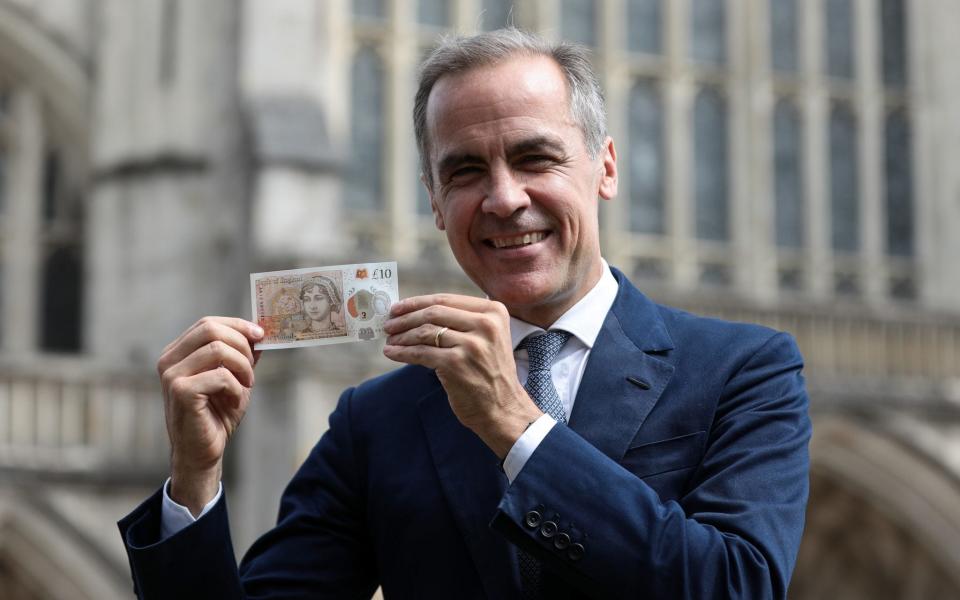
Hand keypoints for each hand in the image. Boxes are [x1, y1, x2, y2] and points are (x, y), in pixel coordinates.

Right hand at [156, 316, 263, 514]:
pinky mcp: (181, 392)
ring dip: (242, 367)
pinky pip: (221, 375)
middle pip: (210, 329)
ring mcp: (172, 376)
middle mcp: (169, 361)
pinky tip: (235, 401)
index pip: (207, 323)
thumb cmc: (216, 416)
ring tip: (246, 385)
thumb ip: (242, 356)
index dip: (237, 325)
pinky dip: (236, 387)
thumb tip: (258, 333)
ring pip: (218, 349)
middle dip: (241, 344)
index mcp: (178, 353)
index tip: (260, 334)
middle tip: (252, 367)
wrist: (202, 452)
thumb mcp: (234, 379)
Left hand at [382, 294, 540, 457]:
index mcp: (494, 312)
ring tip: (390, 340)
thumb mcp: (488, 338)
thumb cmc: (490, 373)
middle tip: (389, 324)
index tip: (398, 308)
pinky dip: (402, 353)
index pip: (446, 299)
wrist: (504, 408)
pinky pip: (421, 353)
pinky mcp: (456, 364)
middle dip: (405, 318)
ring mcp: (471, 345)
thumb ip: (462, 321)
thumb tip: (418, 311)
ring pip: (425, 332)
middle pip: (434, 313)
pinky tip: (392, 353)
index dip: (417, 302)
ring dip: (402, 336)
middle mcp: (485, 325)